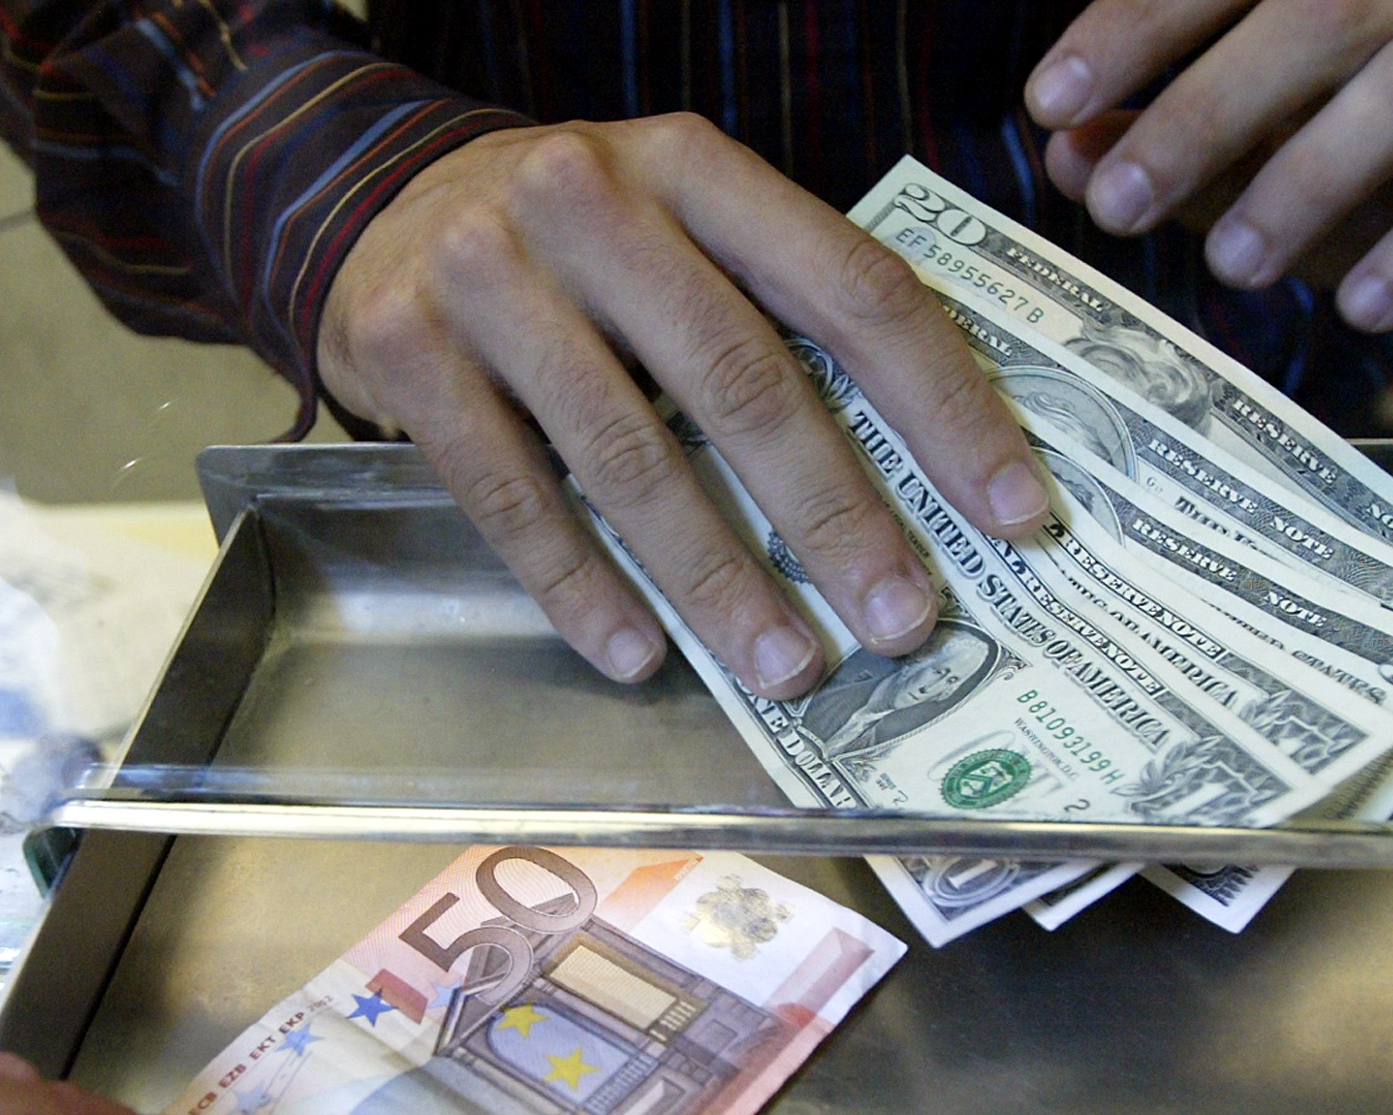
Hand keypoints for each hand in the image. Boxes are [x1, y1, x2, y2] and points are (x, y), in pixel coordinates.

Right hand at [318, 116, 1052, 699]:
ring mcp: (490, 275)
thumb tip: (929, 466)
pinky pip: (511, 497)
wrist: (380, 204)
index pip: (853, 290)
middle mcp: (593, 203)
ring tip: (787, 668)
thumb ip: (783, 307)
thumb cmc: (579, 245)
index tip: (1012, 513)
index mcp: (698, 168)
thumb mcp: (684, 226)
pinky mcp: (407, 352)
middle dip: (837, 516)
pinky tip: (638, 656)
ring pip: (628, 454)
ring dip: (719, 581)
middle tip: (903, 621)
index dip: (945, 408)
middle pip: (743, 381)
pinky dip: (581, 588)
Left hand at [1026, 0, 1392, 334]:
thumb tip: (1068, 150)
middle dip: (1204, 108)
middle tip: (1123, 205)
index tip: (1049, 101)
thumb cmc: (1380, 176)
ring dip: (1310, 174)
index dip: (1137, 23)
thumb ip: (1172, 150)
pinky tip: (1363, 306)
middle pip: (1324, 7)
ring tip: (1233, 264)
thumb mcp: (1260, 161)